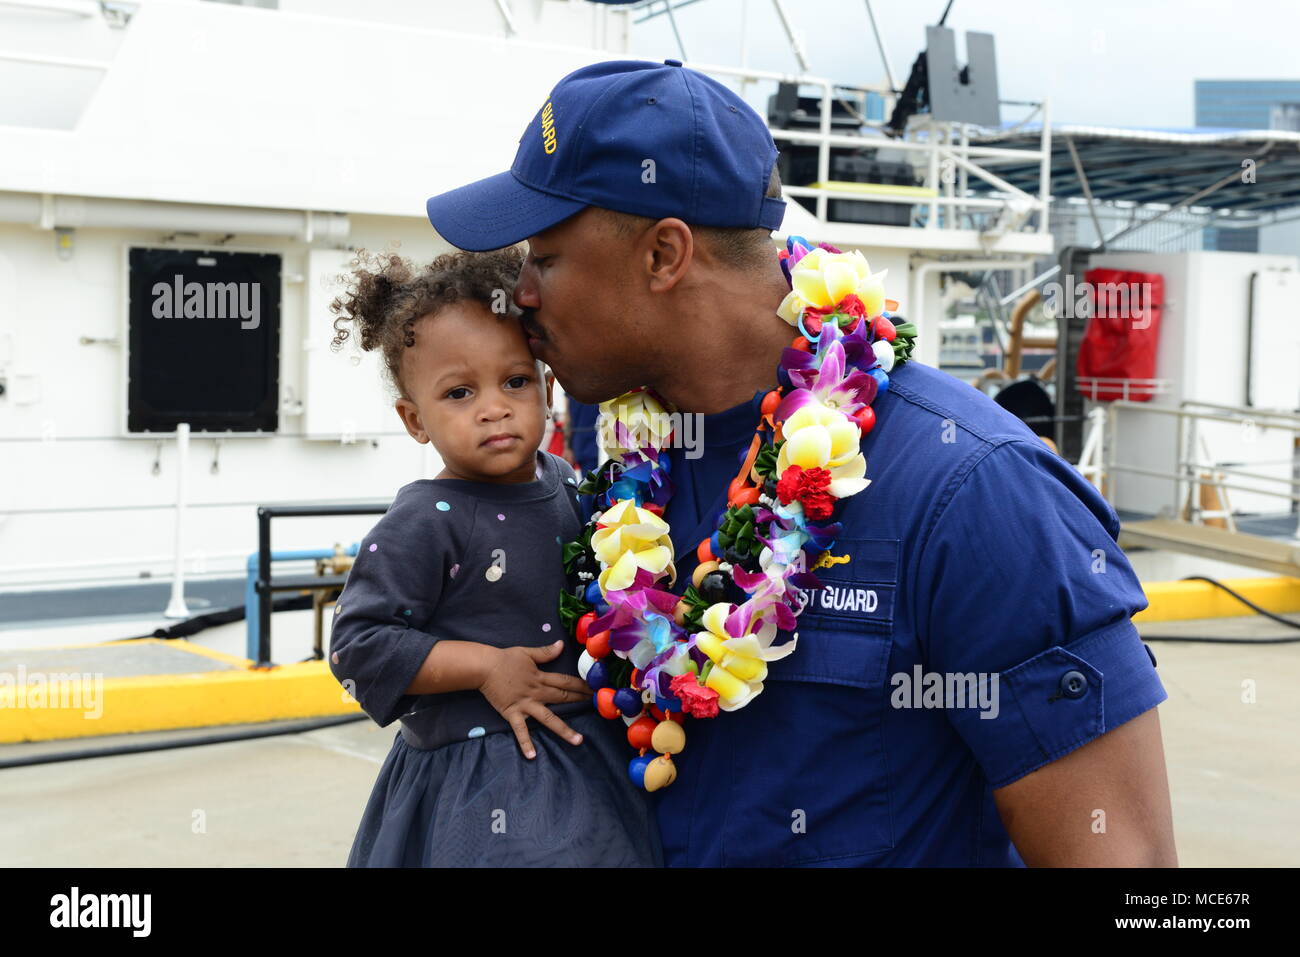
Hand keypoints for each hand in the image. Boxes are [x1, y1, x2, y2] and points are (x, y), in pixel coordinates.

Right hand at [478, 641, 591, 758]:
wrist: (484, 667)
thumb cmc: (505, 659)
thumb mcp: (527, 653)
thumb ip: (546, 652)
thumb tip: (561, 644)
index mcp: (541, 677)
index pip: (566, 682)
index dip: (581, 685)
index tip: (595, 689)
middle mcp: (537, 692)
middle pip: (562, 698)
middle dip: (580, 701)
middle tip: (596, 708)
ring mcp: (526, 705)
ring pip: (548, 719)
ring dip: (564, 730)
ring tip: (578, 740)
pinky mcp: (512, 713)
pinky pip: (520, 730)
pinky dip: (525, 743)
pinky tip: (532, 755)